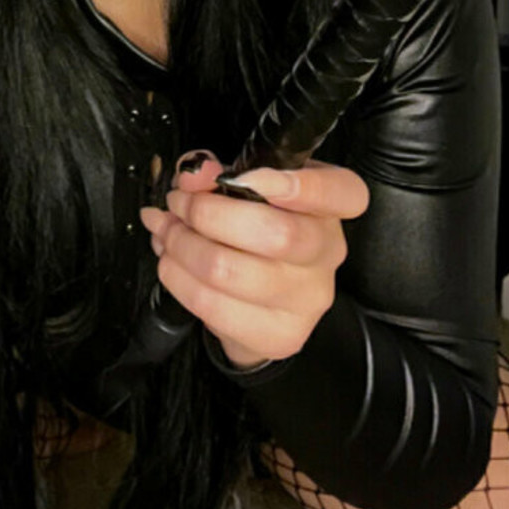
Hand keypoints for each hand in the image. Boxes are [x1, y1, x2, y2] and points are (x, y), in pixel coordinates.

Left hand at [139, 151, 369, 369]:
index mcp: (328, 208)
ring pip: (230, 271)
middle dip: (206, 213)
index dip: (300, 185)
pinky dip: (177, 278)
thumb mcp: (243, 189)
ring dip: (181, 245)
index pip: (342, 193)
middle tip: (178, 202)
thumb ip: (217, 172)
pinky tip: (171, 262)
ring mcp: (307, 299)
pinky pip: (212, 306)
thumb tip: (193, 173)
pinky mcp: (279, 336)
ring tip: (166, 231)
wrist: (264, 303)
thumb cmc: (255, 232)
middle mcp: (327, 254)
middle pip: (274, 234)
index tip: (245, 177)